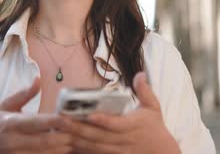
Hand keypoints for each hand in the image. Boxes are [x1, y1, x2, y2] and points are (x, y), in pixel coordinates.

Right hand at [0, 77, 71, 153]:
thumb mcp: (4, 107)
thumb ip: (23, 95)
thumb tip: (38, 79)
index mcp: (10, 123)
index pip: (35, 122)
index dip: (53, 122)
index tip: (69, 118)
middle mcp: (13, 141)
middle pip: (44, 142)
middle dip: (63, 138)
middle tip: (79, 131)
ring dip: (62, 148)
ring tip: (75, 140)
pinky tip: (63, 149)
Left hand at [62, 72, 180, 153]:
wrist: (161, 153)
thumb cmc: (155, 127)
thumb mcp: (153, 107)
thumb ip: (145, 91)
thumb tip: (140, 74)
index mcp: (133, 126)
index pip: (116, 124)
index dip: (103, 120)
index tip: (89, 114)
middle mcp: (123, 140)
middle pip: (99, 136)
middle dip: (79, 128)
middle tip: (61, 120)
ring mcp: (116, 151)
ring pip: (93, 146)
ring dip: (75, 138)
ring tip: (58, 130)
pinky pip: (93, 153)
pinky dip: (79, 149)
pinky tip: (65, 142)